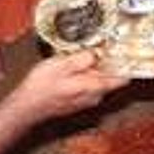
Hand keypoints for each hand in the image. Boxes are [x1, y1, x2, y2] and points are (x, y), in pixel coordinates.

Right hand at [7, 51, 128, 123]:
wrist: (27, 108)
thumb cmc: (41, 86)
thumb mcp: (60, 64)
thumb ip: (82, 59)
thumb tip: (97, 53)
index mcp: (94, 86)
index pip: (123, 78)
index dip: (126, 63)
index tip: (127, 49)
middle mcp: (95, 97)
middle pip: (112, 78)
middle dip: (109, 62)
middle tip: (101, 45)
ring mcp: (87, 101)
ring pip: (100, 82)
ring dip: (96, 69)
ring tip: (86, 54)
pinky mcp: (79, 102)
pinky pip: (91, 86)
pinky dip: (87, 76)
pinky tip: (74, 68)